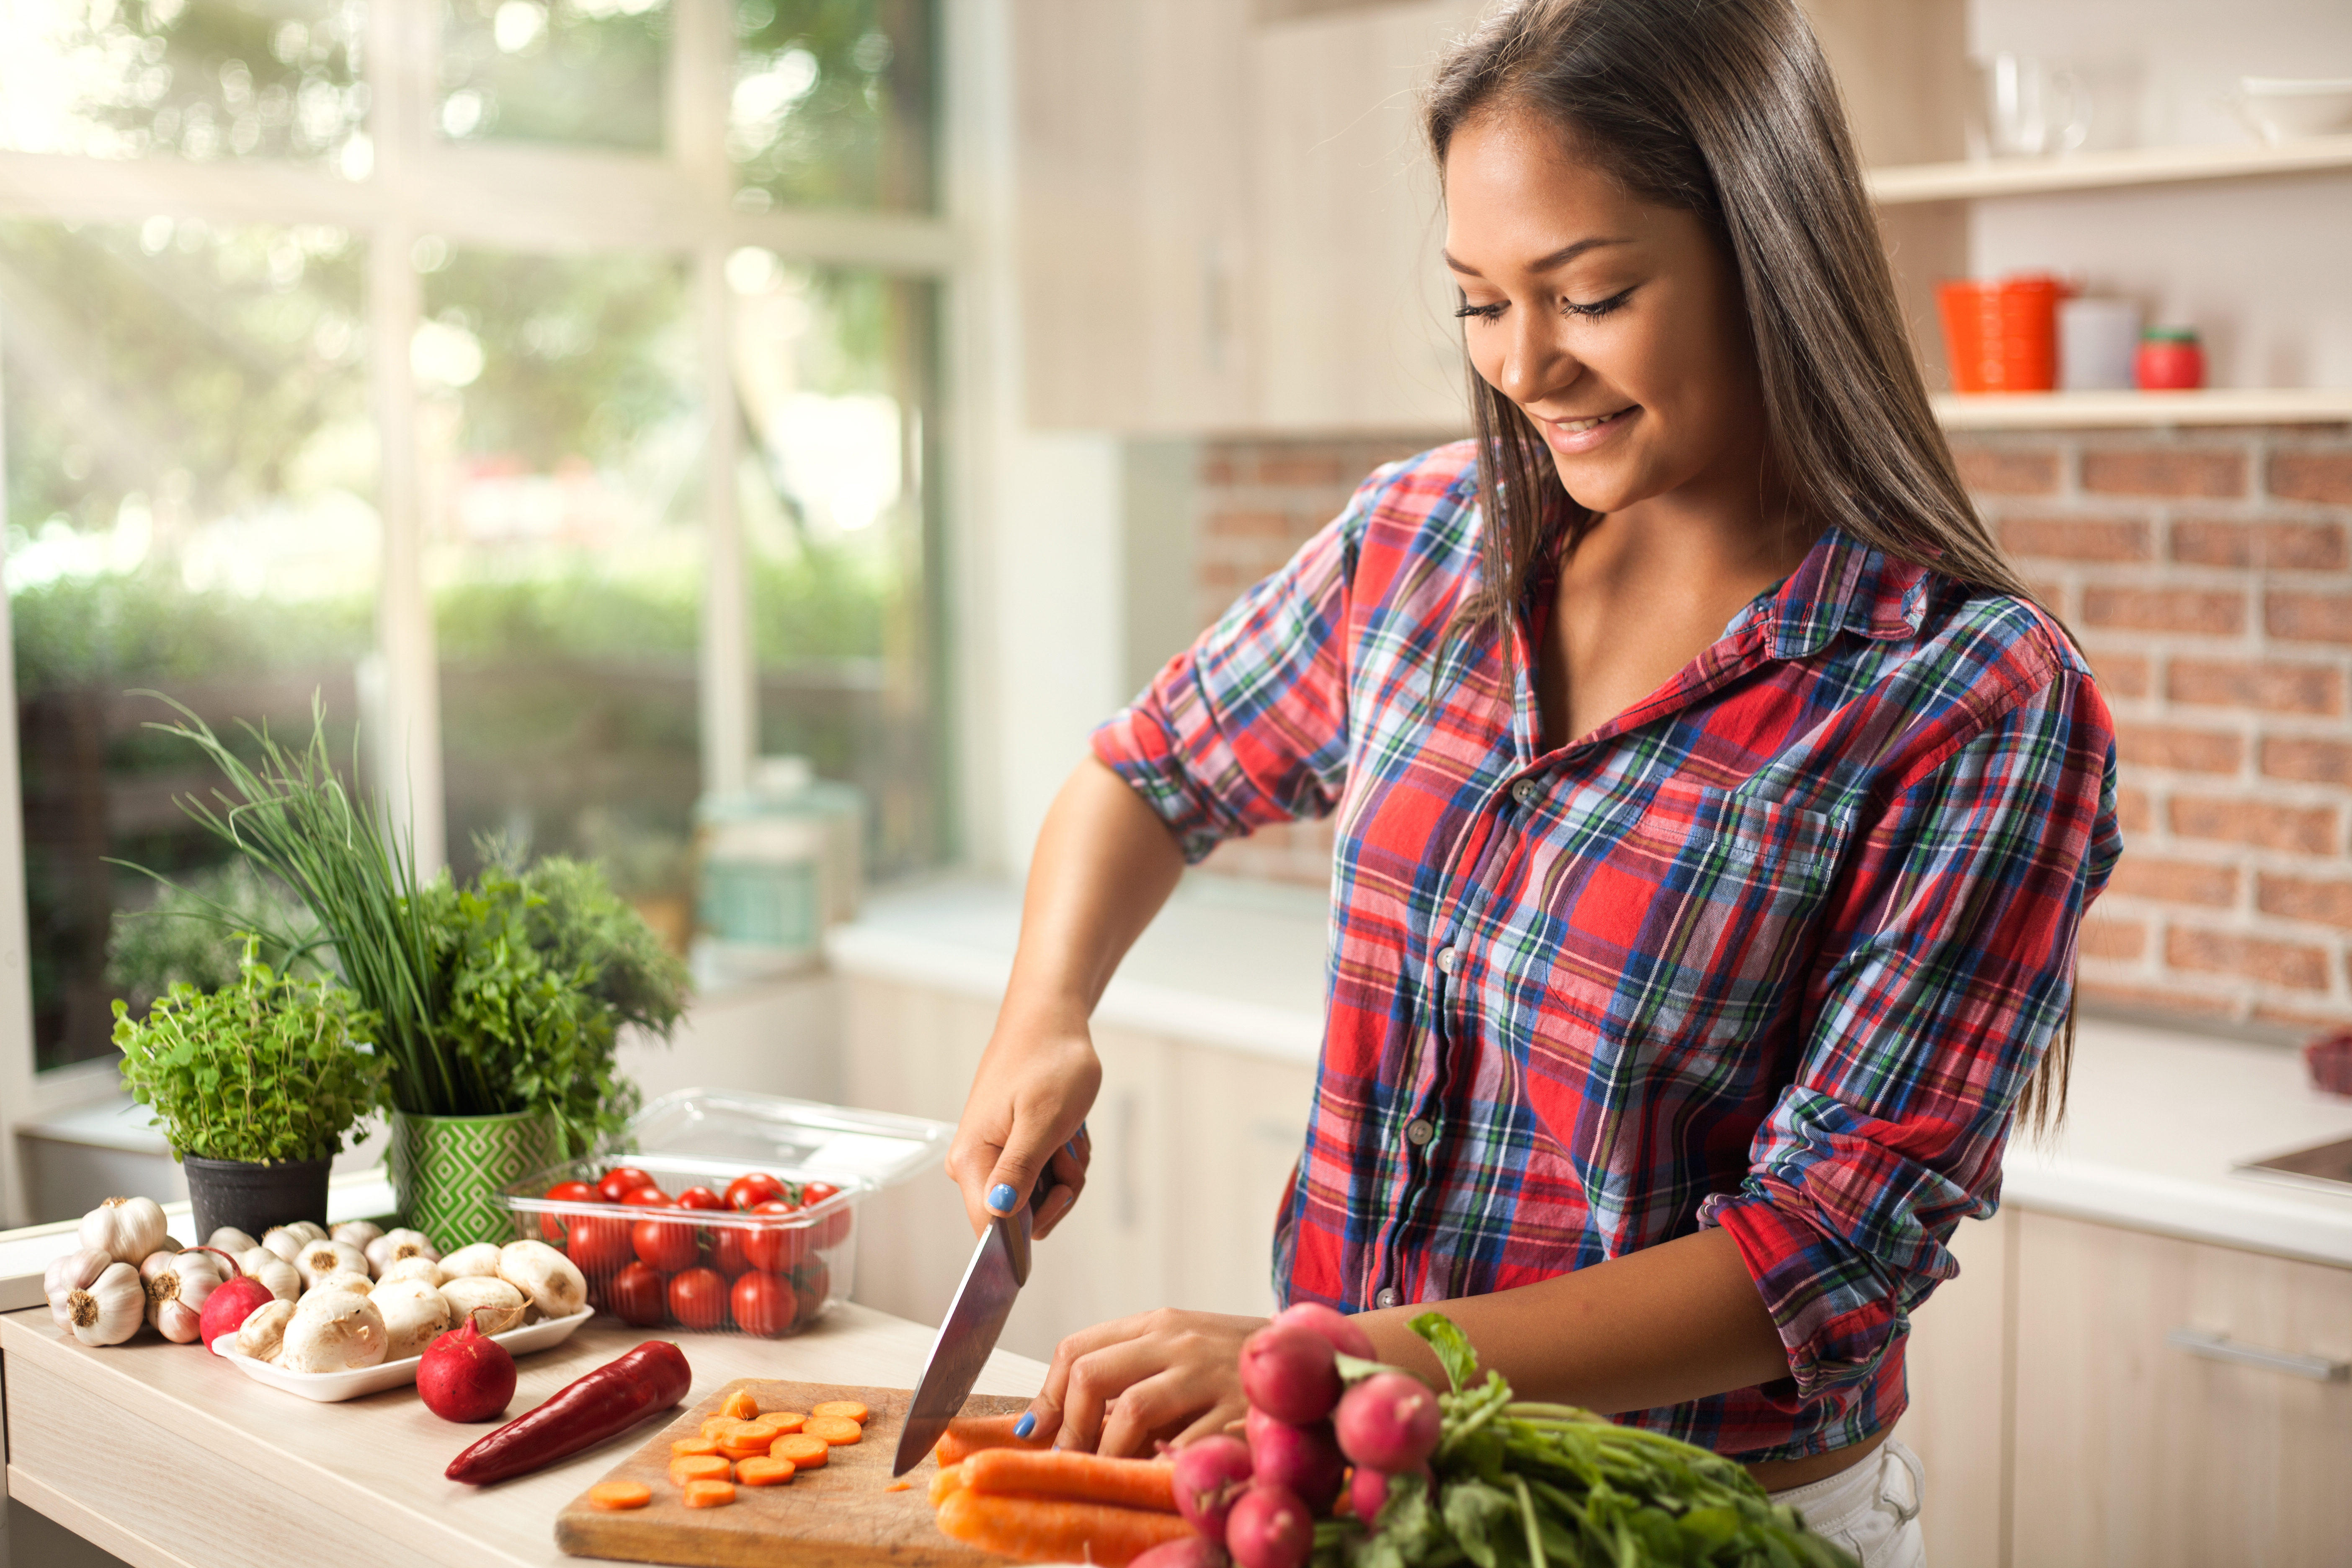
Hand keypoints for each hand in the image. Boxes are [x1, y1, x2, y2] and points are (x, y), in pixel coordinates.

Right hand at [945, 1004, 1101, 1238]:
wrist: (1050, 1023)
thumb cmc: (1048, 1062)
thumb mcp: (1042, 1119)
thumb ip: (1019, 1170)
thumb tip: (998, 1213)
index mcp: (972, 1160)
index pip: (990, 1228)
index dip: (1026, 1233)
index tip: (1059, 1196)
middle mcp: (975, 1165)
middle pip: (1023, 1219)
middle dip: (1059, 1190)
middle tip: (1066, 1147)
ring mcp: (994, 1158)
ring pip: (1041, 1198)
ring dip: (1067, 1171)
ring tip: (1067, 1131)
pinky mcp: (1012, 1150)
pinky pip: (1047, 1178)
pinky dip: (1065, 1158)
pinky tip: (1066, 1129)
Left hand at [1020, 1309, 1264, 1456]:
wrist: (1315, 1356)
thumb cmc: (1236, 1364)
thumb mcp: (1181, 1351)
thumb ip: (1131, 1373)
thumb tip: (1060, 1424)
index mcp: (1157, 1325)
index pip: (1077, 1349)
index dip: (1048, 1397)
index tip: (1039, 1433)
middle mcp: (1177, 1342)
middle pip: (1092, 1375)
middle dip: (1072, 1428)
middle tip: (1074, 1460)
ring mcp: (1208, 1375)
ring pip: (1131, 1411)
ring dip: (1109, 1455)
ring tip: (1113, 1476)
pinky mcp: (1238, 1410)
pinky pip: (1184, 1446)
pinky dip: (1162, 1469)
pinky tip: (1162, 1480)